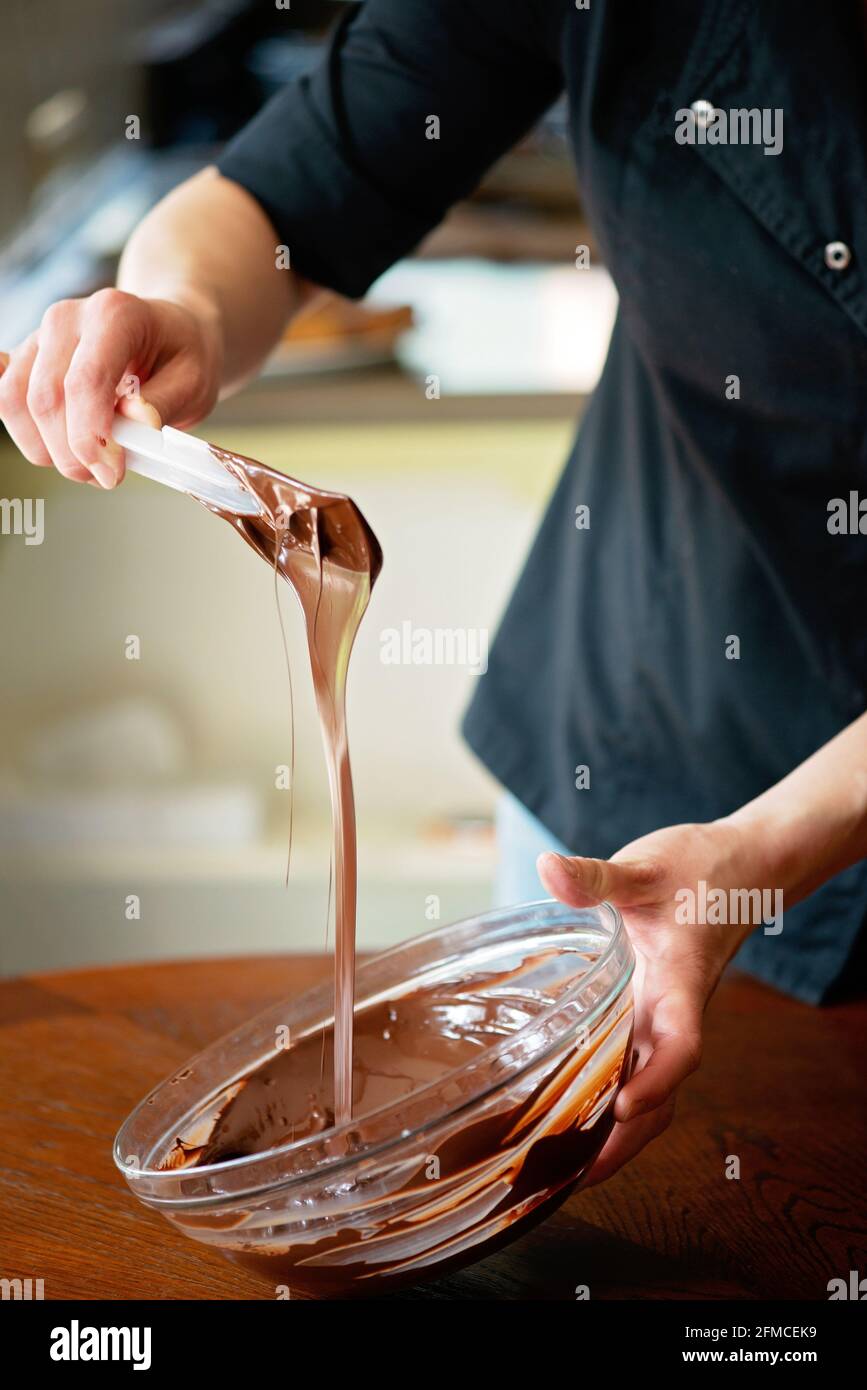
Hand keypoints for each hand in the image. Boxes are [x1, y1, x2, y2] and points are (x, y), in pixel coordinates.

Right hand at [0, 289, 221, 488]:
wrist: (167, 331)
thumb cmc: (180, 355)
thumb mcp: (194, 381)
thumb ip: (162, 403)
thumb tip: (134, 423)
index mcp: (115, 315)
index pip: (85, 381)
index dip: (90, 436)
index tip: (110, 473)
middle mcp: (68, 318)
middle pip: (45, 398)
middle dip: (71, 453)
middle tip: (106, 476)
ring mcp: (40, 336)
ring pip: (15, 402)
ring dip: (47, 449)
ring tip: (90, 464)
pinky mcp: (26, 357)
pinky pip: (7, 400)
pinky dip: (28, 432)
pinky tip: (56, 444)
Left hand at [538, 817, 757, 1186]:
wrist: (741, 868)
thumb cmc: (700, 869)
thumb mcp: (644, 865)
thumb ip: (597, 876)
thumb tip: (549, 869)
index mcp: (681, 978)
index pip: (682, 1042)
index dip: (658, 1080)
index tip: (625, 1108)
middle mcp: (676, 1009)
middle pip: (664, 1091)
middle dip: (628, 1139)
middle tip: (573, 1175)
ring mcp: (667, 1015)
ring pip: (653, 1088)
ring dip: (620, 1131)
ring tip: (565, 1166)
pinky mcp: (656, 1011)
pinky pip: (640, 1065)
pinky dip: (613, 1097)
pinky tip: (573, 1112)